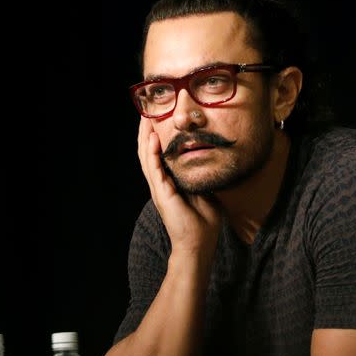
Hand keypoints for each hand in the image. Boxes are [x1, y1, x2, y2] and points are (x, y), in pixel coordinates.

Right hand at [137, 117, 220, 256]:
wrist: (199, 244)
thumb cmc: (204, 222)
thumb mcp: (205, 192)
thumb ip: (202, 177)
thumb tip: (211, 162)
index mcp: (170, 182)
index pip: (160, 154)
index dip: (157, 136)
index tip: (159, 118)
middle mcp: (161, 183)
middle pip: (148, 152)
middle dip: (146, 131)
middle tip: (146, 112)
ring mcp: (160, 188)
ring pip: (147, 158)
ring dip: (144, 138)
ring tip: (144, 119)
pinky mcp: (162, 194)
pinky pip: (154, 170)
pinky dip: (152, 154)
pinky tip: (152, 139)